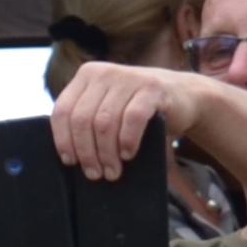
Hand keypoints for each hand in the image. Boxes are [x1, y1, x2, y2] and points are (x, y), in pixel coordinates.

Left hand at [49, 59, 190, 179]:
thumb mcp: (108, 106)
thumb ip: (87, 118)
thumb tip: (68, 154)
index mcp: (87, 75)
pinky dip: (128, 141)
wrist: (185, 96)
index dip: (63, 140)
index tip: (70, 161)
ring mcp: (129, 77)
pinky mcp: (152, 87)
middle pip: (82, 120)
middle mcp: (105, 72)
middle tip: (95, 173)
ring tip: (112, 171)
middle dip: (87, 152)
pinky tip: (128, 154)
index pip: (62, 110)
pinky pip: (132, 119)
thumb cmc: (140, 108)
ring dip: (107, 153)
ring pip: (105, 123)